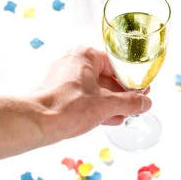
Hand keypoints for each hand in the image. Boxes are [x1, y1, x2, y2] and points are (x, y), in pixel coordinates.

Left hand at [33, 46, 151, 142]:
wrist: (35, 124)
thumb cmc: (66, 107)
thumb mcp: (107, 105)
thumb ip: (130, 102)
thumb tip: (145, 102)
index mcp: (85, 55)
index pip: (117, 65)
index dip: (132, 81)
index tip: (141, 91)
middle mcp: (73, 62)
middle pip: (106, 77)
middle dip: (121, 95)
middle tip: (134, 105)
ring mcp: (63, 78)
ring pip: (95, 89)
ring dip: (110, 103)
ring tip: (123, 115)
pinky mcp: (58, 93)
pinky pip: (83, 97)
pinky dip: (96, 107)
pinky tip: (108, 119)